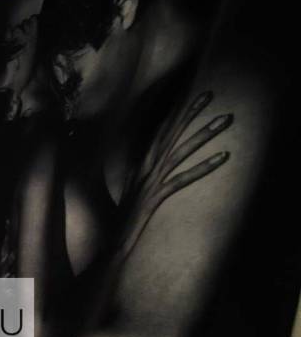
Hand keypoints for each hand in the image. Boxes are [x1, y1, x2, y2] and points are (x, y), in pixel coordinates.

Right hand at [118, 91, 231, 259]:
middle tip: (209, 94)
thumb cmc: (120, 219)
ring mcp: (150, 181)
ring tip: (225, 120)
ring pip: (180, 151)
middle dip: (189, 114)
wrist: (110, 242)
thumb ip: (138, 174)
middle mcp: (144, 168)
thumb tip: (147, 163)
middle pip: (169, 135)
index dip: (171, 114)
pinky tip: (223, 157)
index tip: (186, 97)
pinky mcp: (156, 196)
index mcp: (139, 164)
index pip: (157, 132)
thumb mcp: (130, 190)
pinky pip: (183, 179)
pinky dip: (203, 168)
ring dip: (204, 134)